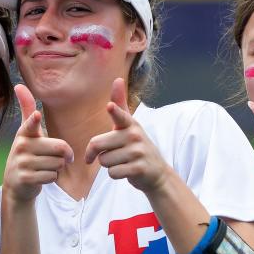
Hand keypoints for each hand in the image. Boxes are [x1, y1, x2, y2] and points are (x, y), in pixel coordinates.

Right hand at [2, 84, 73, 203]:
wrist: (16, 185)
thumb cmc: (26, 155)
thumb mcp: (26, 133)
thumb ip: (26, 110)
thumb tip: (18, 85)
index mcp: (24, 133)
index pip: (30, 124)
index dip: (33, 120)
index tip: (35, 115)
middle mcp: (21, 146)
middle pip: (60, 148)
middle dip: (63, 156)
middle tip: (53, 158)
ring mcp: (22, 163)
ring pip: (58, 164)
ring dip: (57, 168)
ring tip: (43, 168)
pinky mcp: (25, 178)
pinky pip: (52, 176)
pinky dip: (52, 178)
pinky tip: (40, 177)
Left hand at [84, 78, 170, 193]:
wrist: (156, 173)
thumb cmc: (136, 147)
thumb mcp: (129, 125)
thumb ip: (120, 105)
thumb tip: (117, 79)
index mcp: (130, 124)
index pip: (121, 115)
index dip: (114, 111)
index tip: (110, 106)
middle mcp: (135, 136)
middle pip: (97, 144)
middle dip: (98, 154)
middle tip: (112, 154)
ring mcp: (138, 153)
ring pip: (104, 161)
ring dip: (110, 165)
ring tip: (123, 162)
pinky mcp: (138, 168)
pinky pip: (113, 173)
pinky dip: (116, 174)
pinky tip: (127, 170)